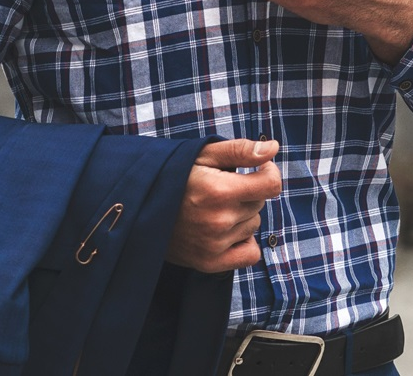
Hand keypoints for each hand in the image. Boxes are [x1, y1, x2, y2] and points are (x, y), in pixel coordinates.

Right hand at [166, 138, 281, 272]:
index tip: (258, 169)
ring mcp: (214, 245)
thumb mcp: (204, 154)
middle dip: (247, 192)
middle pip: (260, 203)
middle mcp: (219, 221)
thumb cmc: (174, 175)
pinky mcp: (210, 263)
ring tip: (214, 207)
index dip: (269, 173)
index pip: (271, 185)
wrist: (139, 207)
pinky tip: (226, 230)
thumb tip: (274, 148)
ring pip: (254, 225)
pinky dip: (244, 241)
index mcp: (219, 190)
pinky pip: (251, 253)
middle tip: (220, 188)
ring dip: (242, 215)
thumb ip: (241, 150)